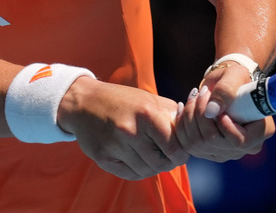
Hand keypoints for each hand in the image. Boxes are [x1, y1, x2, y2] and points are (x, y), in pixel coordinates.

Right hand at [57, 76, 188, 179]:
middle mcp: (130, 131)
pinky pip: (130, 175)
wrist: (83, 102)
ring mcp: (115, 146)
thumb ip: (172, 115)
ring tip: (150, 154)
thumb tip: (192, 132)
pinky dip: (138, 170)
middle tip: (167, 154)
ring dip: (153, 166)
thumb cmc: (122, 100)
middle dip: (168, 161)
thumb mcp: (149, 99)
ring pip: (147, 171)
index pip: (175, 148)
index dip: (182, 152)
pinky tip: (136, 157)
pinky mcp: (103, 158)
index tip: (180, 150)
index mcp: (146, 114)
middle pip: (162, 163)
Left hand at [174, 63, 274, 161]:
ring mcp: (227, 152)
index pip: (240, 141)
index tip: (216, 105)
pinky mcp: (209, 151)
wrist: (225, 84)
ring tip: (193, 96)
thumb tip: (210, 112)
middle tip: (200, 92)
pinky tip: (183, 107)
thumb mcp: (234, 77)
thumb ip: (225, 92)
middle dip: (201, 115)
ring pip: (198, 144)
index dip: (224, 126)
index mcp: (262, 130)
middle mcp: (246, 147)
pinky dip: (182, 125)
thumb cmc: (235, 77)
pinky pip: (188, 145)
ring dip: (189, 118)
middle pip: (214, 142)